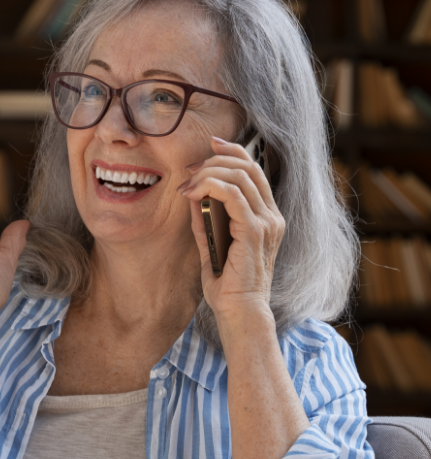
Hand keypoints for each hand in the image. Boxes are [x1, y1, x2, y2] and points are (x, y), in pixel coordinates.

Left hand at [178, 136, 284, 321]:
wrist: (239, 312)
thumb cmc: (227, 284)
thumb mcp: (211, 243)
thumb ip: (206, 218)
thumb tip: (192, 193)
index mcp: (267, 216)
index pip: (255, 169)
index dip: (232, 151)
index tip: (207, 146)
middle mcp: (272, 216)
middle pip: (248, 166)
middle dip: (215, 159)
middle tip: (189, 169)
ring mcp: (267, 222)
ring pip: (239, 176)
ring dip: (208, 174)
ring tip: (186, 185)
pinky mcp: (255, 231)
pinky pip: (234, 195)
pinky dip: (210, 187)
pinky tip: (192, 193)